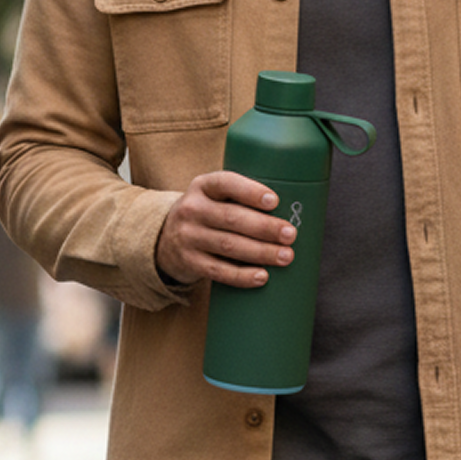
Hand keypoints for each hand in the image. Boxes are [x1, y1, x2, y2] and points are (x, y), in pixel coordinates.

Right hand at [155, 171, 296, 287]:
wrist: (165, 239)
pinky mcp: (190, 262)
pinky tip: (262, 276)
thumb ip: (242, 198)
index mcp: (203, 186)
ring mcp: (188, 237)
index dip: (250, 192)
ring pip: (228, 245)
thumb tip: (296, 207)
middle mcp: (192, 209)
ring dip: (260, 252)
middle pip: (232, 218)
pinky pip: (219, 271)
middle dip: (264, 227)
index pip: (226, 183)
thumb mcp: (214, 197)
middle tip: (290, 234)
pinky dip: (242, 275)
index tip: (274, 201)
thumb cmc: (208, 214)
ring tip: (286, 256)